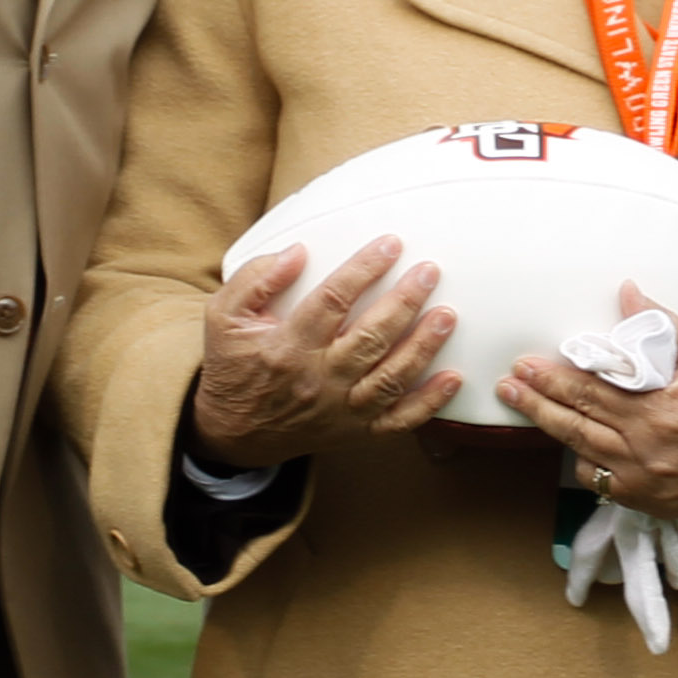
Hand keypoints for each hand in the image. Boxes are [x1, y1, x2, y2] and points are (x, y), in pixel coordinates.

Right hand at [191, 237, 459, 466]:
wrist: (233, 432)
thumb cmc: (233, 366)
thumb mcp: (223, 316)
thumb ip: (256, 280)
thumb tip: (296, 252)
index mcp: (288, 347)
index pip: (332, 302)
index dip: (363, 270)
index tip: (390, 245)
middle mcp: (319, 379)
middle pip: (370, 338)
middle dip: (404, 303)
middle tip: (429, 272)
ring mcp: (341, 409)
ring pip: (390, 378)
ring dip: (423, 347)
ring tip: (448, 316)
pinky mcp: (355, 431)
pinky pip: (399, 421)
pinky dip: (429, 403)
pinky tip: (453, 378)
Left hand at [499, 286, 677, 517]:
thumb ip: (662, 326)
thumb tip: (628, 294)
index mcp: (656, 412)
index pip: (589, 392)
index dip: (552, 378)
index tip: (524, 365)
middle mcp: (644, 452)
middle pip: (574, 426)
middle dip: (536, 404)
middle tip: (507, 387)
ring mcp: (644, 483)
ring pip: (582, 459)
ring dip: (555, 434)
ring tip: (530, 411)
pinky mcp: (650, 503)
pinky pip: (603, 485)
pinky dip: (587, 464)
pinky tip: (577, 446)